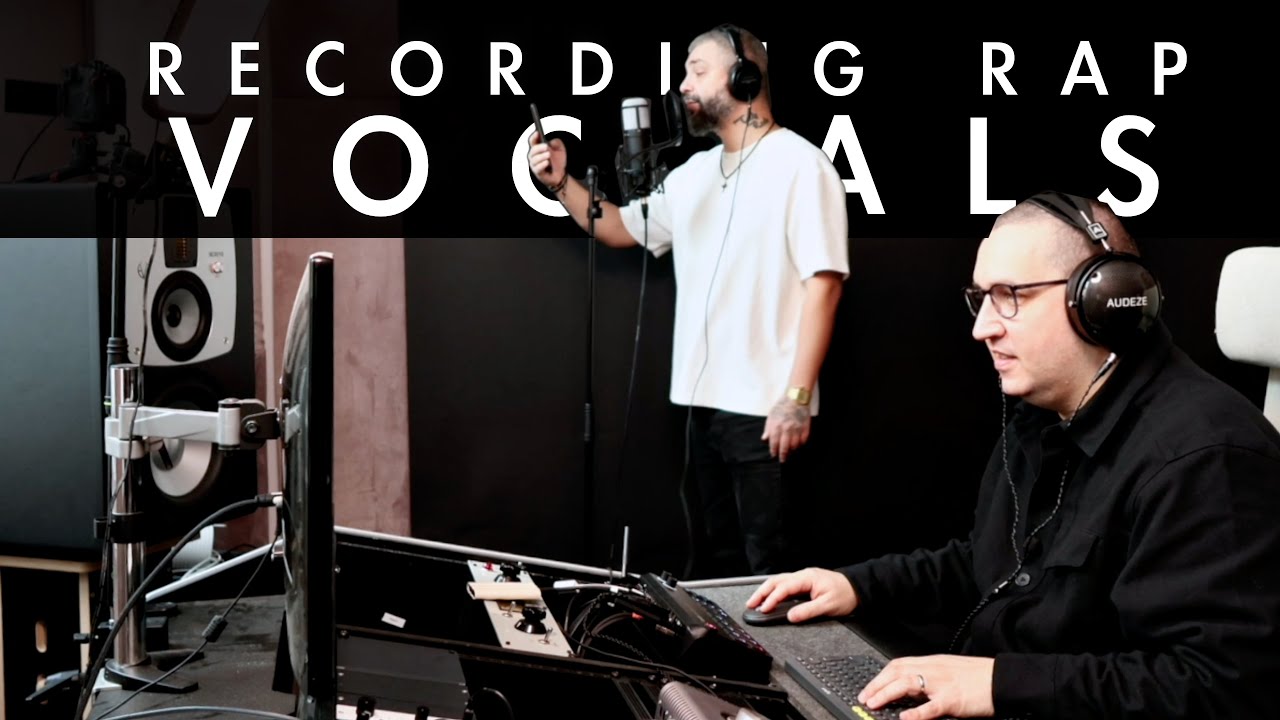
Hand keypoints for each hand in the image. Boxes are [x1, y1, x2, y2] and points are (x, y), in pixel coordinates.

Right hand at [527, 132, 566, 190]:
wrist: (561, 174)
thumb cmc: (558, 161)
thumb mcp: (560, 149)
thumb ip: (557, 142)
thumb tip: (551, 142)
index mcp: (538, 149)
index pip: (533, 141)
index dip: (534, 137)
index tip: (538, 133)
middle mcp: (534, 156)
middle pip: (532, 150)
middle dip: (539, 148)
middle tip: (546, 146)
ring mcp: (535, 165)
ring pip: (534, 160)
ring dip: (541, 156)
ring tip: (549, 154)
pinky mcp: (538, 173)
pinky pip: (537, 168)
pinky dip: (542, 165)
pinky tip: (547, 162)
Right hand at [745, 567, 856, 621]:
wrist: (857, 588)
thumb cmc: (845, 594)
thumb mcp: (828, 605)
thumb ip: (808, 611)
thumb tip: (791, 616)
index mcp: (807, 578)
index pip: (784, 587)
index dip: (772, 598)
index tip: (763, 609)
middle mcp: (803, 575)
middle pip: (776, 581)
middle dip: (761, 592)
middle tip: (750, 604)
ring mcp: (803, 578)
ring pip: (778, 581)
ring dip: (765, 591)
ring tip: (755, 601)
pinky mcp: (804, 583)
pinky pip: (785, 584)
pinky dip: (774, 591)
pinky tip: (769, 597)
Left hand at [762, 396, 809, 461]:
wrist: (796, 398)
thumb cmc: (782, 406)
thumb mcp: (771, 416)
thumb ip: (768, 429)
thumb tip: (765, 440)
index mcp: (777, 426)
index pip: (774, 443)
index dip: (774, 451)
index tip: (773, 455)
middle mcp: (787, 429)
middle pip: (785, 447)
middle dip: (783, 455)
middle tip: (783, 459)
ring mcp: (797, 429)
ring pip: (795, 446)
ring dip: (792, 451)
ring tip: (790, 452)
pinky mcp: (806, 428)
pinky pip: (803, 441)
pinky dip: (800, 445)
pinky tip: (798, 445)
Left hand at [857, 655, 994, 719]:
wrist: (1003, 679)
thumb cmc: (979, 678)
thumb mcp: (949, 671)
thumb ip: (930, 676)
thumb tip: (910, 687)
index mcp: (933, 663)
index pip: (899, 664)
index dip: (881, 675)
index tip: (869, 686)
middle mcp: (934, 669)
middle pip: (898, 672)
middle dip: (877, 684)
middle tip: (864, 697)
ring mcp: (942, 684)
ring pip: (907, 683)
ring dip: (887, 693)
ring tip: (874, 704)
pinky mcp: (953, 700)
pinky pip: (931, 707)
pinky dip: (916, 712)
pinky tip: (904, 717)